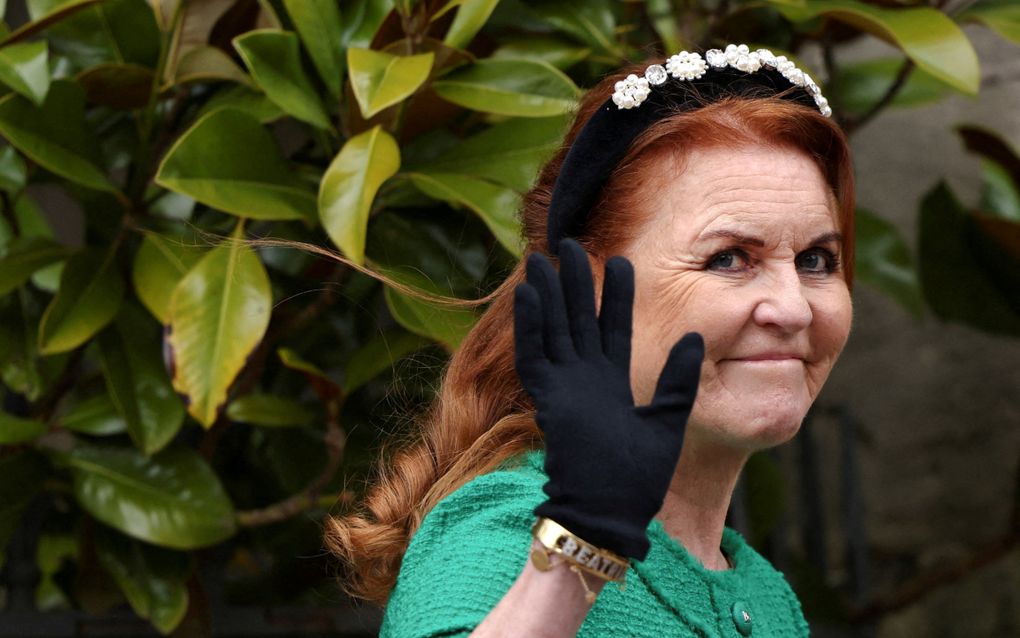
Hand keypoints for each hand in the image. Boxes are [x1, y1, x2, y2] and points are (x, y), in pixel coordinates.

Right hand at [514, 239, 703, 560]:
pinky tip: (526, 293)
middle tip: (568, 245)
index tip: (618, 260)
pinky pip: (534, 355)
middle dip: (573, 282)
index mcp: (610, 384)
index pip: (612, 328)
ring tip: (542, 257)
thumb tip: (694, 337)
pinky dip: (529, 324)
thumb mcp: (668, 421)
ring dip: (546, 293)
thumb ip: (678, 379)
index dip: (615, 295)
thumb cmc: (638, 478)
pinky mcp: (547, 399)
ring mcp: (563, 388)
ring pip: (552, 329)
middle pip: (576, 319)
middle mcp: (584, 380)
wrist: (611, 513)